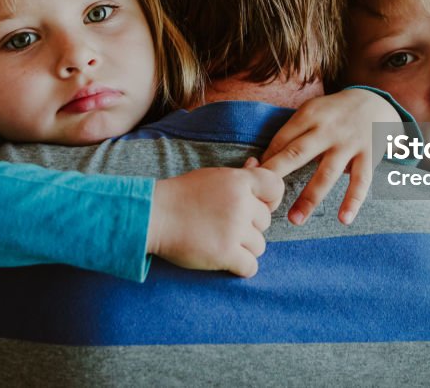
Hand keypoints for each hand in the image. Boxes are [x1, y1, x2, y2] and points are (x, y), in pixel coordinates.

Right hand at [147, 166, 283, 277]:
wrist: (153, 215)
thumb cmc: (181, 195)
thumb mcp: (211, 176)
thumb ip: (238, 174)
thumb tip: (256, 162)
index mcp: (238, 181)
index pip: (276, 187)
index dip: (270, 200)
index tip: (256, 206)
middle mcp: (241, 203)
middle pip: (266, 221)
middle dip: (250, 227)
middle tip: (225, 226)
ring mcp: (234, 229)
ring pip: (260, 246)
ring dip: (244, 248)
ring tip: (221, 241)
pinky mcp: (225, 253)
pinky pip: (251, 267)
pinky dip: (240, 267)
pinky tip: (224, 259)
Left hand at [260, 88, 399, 225]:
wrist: (375, 101)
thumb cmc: (333, 113)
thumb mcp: (312, 111)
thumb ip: (292, 134)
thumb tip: (263, 162)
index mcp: (309, 115)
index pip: (281, 141)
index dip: (266, 162)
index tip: (253, 181)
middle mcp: (327, 129)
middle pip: (297, 154)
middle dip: (277, 176)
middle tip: (262, 200)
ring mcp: (348, 143)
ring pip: (326, 174)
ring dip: (310, 198)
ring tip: (295, 219)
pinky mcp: (368, 155)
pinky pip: (361, 181)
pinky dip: (353, 201)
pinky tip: (344, 219)